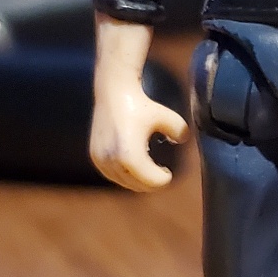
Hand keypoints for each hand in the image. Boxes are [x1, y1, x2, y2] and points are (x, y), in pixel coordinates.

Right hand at [90, 16, 187, 191]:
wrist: (113, 91)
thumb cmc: (141, 104)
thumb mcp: (167, 117)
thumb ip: (180, 132)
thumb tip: (183, 141)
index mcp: (130, 156)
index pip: (152, 182)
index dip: (164, 179)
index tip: (168, 172)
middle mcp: (112, 161)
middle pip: (138, 185)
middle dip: (151, 181)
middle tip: (162, 173)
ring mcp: (100, 160)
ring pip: (124, 182)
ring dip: (138, 179)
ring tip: (149, 169)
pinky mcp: (94, 156)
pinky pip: (112, 175)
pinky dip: (124, 174)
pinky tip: (134, 164)